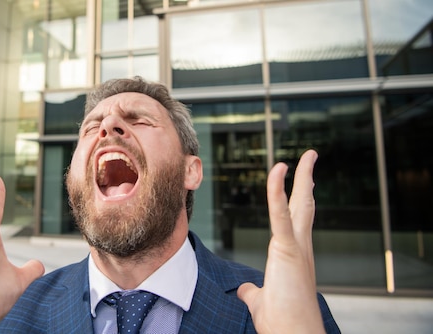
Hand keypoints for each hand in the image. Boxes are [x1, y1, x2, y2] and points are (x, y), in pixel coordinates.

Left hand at [237, 150, 324, 333]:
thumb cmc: (281, 322)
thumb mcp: (261, 300)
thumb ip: (253, 291)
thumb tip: (246, 290)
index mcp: (294, 255)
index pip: (297, 219)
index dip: (299, 197)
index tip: (303, 181)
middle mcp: (301, 247)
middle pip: (305, 205)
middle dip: (307, 178)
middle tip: (311, 156)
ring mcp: (297, 248)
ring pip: (300, 204)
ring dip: (301, 177)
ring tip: (306, 155)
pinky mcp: (288, 251)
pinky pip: (281, 216)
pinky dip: (278, 193)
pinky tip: (277, 173)